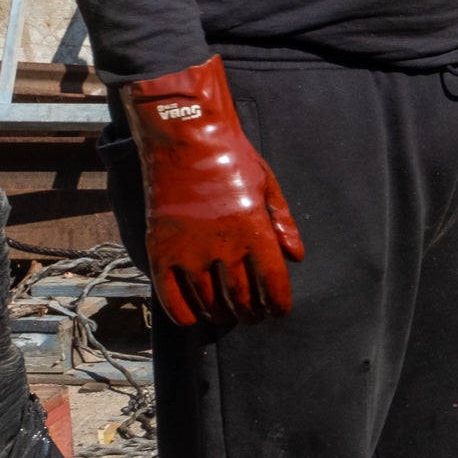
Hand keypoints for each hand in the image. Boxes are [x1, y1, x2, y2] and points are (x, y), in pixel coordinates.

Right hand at [118, 55, 303, 328]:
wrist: (185, 138)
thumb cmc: (233, 157)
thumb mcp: (268, 185)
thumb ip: (283, 223)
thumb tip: (296, 257)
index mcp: (254, 231)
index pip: (273, 283)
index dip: (278, 303)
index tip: (279, 311)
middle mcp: (224, 247)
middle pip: (241, 297)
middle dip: (251, 313)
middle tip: (254, 317)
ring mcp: (190, 251)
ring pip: (208, 300)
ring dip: (221, 314)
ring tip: (228, 317)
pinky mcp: (161, 251)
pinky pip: (171, 296)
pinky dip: (183, 314)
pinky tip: (193, 318)